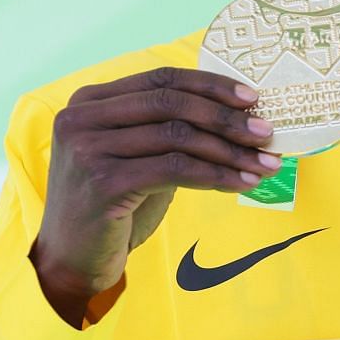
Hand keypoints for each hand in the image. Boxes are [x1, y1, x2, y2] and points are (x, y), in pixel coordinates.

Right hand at [30, 68, 278, 324]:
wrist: (73, 259)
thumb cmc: (113, 206)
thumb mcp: (136, 156)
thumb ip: (166, 129)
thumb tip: (238, 114)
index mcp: (89, 101)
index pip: (160, 80)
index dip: (210, 85)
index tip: (252, 98)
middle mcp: (82, 118)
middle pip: (171, 103)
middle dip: (226, 117)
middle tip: (266, 132)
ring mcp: (89, 149)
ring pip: (177, 136)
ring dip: (230, 150)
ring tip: (265, 163)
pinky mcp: (103, 183)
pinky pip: (175, 170)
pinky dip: (216, 175)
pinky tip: (242, 184)